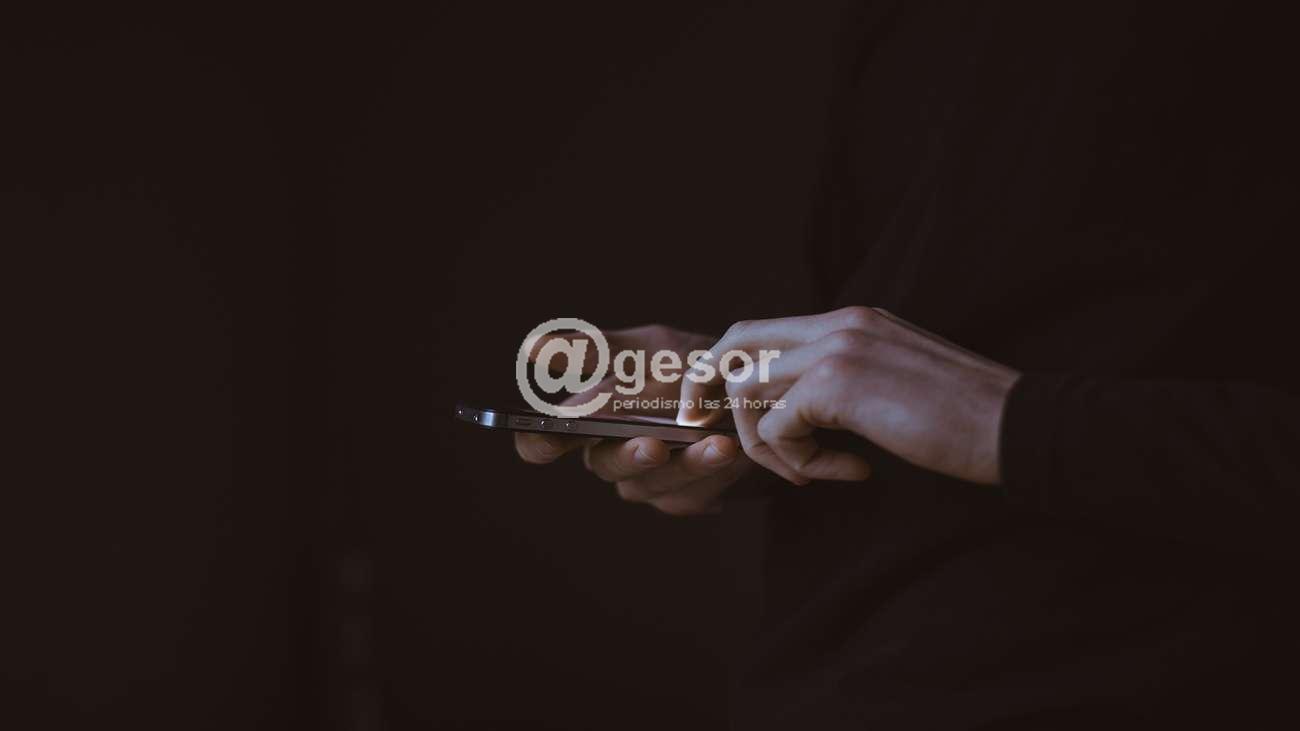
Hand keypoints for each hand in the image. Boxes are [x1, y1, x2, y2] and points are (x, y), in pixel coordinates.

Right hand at [514, 324, 752, 515]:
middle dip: (631, 455)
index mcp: (589, 417)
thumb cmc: (689, 365)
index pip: (542, 441)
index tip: (552, 436)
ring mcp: (645, 480)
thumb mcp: (648, 349)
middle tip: (656, 444)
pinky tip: (736, 454)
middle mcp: (609, 453)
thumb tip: (532, 347)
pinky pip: (691, 495)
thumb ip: (595, 351)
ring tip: (720, 443)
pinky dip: (715, 474)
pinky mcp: (682, 498)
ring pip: (652, 484)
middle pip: (604, 465)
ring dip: (687, 465)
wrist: (755, 393)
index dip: (539, 444)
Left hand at [678, 307, 1019, 485]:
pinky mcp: (838, 385)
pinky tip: (847, 472)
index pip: (758, 329)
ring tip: (811, 471)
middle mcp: (837, 324)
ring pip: (749, 390)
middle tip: (713, 437)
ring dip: (767, 444)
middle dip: (710, 392)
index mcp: (851, 320)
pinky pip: (778, 427)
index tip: (716, 410)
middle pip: (734, 344)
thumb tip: (793, 411)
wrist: (1016, 425)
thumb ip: (845, 382)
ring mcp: (837, 349)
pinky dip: (798, 463)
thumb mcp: (895, 382)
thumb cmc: (964, 418)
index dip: (725, 368)